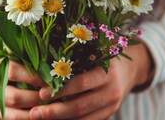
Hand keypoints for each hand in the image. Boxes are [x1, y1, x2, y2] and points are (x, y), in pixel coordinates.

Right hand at [0, 44, 45, 119]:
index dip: (33, 76)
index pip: (12, 72)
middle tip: (52, 94)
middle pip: (13, 97)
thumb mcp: (4, 48)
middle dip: (36, 97)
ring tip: (50, 106)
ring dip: (34, 112)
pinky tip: (39, 112)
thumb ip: (20, 51)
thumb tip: (46, 55)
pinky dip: (27, 117)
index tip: (49, 78)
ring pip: (13, 114)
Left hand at [29, 43, 153, 119]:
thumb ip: (75, 58)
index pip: (81, 83)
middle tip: (35, 112)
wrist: (130, 70)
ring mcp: (112, 105)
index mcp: (107, 71)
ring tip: (40, 118)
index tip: (41, 93)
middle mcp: (111, 90)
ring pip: (83, 118)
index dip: (61, 89)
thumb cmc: (104, 55)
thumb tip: (43, 63)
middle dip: (55, 110)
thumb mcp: (95, 51)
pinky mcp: (109, 114)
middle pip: (80, 105)